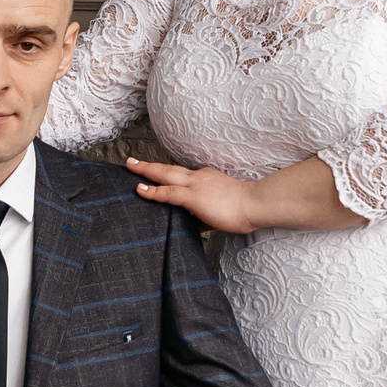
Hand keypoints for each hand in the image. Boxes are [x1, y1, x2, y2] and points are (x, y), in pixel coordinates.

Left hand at [127, 158, 258, 234]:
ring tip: (130, 167)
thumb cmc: (244, 210)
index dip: (165, 174)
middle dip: (149, 166)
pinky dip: (152, 190)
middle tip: (131, 162)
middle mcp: (198, 176)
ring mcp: (195, 184)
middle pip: (168, 168)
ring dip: (145, 171)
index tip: (154, 173)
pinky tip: (140, 189)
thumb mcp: (220, 211)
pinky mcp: (193, 195)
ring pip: (164, 174)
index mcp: (205, 178)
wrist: (256, 204)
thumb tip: (195, 224)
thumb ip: (204, 216)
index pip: (180, 175)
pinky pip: (168, 192)